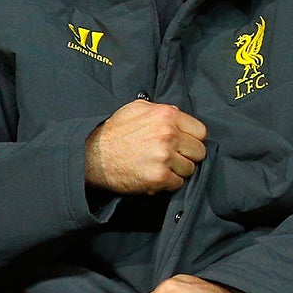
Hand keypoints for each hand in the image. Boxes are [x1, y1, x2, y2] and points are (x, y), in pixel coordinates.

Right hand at [85, 97, 206, 194]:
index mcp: (167, 115)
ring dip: (177, 170)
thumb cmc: (113, 132)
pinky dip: (168, 183)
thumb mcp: (137, 109)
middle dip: (187, 155)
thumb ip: (161, 110)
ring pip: (190, 169)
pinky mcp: (158, 177)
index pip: (201, 131)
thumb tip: (177, 116)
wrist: (92, 156)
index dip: (192, 139)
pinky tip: (154, 176)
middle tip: (171, 157)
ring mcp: (164, 157)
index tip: (182, 144)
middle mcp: (169, 135)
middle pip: (199, 151)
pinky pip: (177, 183)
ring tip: (160, 166)